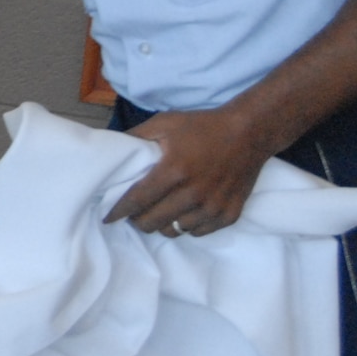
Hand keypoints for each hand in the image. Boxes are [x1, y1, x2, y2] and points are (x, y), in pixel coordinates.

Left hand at [102, 107, 273, 237]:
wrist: (249, 133)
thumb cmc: (203, 126)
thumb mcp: (165, 123)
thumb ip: (136, 136)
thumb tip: (111, 150)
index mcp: (174, 170)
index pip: (137, 200)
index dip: (119, 212)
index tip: (107, 217)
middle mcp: (194, 193)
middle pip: (153, 222)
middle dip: (138, 220)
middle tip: (135, 213)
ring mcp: (213, 207)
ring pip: (174, 231)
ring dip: (162, 224)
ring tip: (158, 212)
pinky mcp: (229, 215)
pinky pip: (197, 233)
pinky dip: (186, 226)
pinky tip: (182, 213)